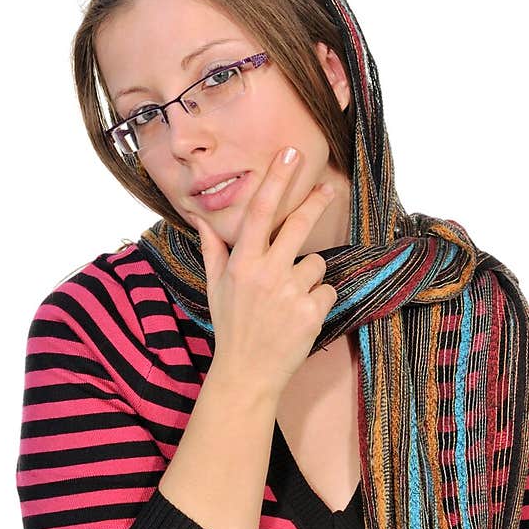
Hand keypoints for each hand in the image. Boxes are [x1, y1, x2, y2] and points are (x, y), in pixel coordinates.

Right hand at [197, 145, 338, 403]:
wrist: (247, 373)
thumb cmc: (231, 327)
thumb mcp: (215, 287)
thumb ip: (214, 249)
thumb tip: (200, 218)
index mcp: (242, 263)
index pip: (259, 212)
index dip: (276, 180)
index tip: (290, 155)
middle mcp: (266, 273)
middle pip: (297, 225)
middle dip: (315, 202)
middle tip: (328, 188)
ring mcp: (290, 293)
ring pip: (315, 264)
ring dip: (308, 278)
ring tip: (289, 301)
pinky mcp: (311, 313)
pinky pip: (326, 291)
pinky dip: (318, 302)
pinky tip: (299, 317)